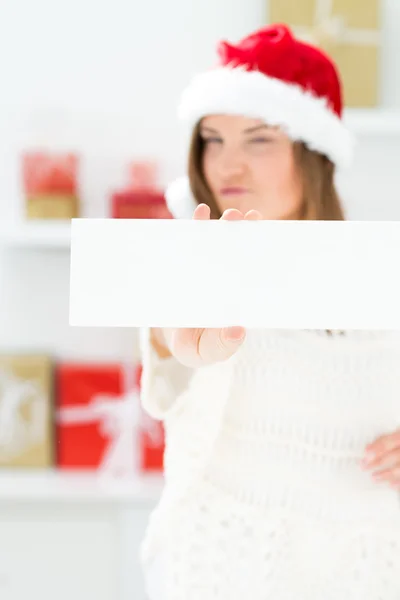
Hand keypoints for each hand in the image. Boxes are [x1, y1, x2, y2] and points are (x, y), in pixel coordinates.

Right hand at [160, 204, 261, 368]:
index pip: (252, 276)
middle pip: (240, 253)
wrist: (171, 336)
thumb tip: (238, 330)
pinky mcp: (188, 261)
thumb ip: (221, 345)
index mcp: (237, 298)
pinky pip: (193, 241)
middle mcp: (226, 279)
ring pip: (220, 244)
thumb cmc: (194, 345)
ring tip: (233, 216)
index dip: (261, 260)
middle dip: (247, 236)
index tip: (267, 245)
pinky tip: (201, 212)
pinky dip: (197, 225)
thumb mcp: (202, 352)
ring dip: (228, 227)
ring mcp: (208, 268)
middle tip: (253, 220)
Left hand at [362, 429, 399, 489]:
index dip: (376, 448)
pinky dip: (399, 482)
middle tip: (365, 467)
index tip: (365, 454)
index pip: (389, 442)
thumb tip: (370, 446)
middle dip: (377, 462)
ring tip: (374, 478)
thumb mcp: (397, 434)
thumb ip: (385, 439)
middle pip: (393, 456)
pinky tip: (391, 485)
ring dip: (386, 475)